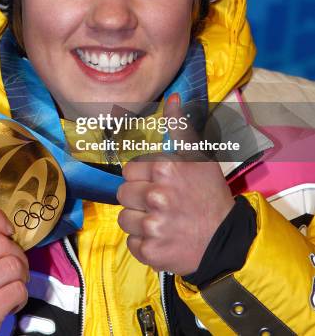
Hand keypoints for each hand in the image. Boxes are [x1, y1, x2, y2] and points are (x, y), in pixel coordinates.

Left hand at [116, 96, 234, 274]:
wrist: (226, 239)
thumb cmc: (210, 194)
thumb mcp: (198, 156)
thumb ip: (180, 126)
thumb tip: (172, 98)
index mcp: (165, 169)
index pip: (129, 170)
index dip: (142, 177)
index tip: (159, 184)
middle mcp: (156, 196)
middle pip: (122, 194)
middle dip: (138, 198)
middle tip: (160, 203)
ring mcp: (153, 226)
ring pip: (124, 219)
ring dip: (139, 221)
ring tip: (161, 221)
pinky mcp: (151, 251)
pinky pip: (132, 244)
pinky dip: (144, 244)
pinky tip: (162, 238)